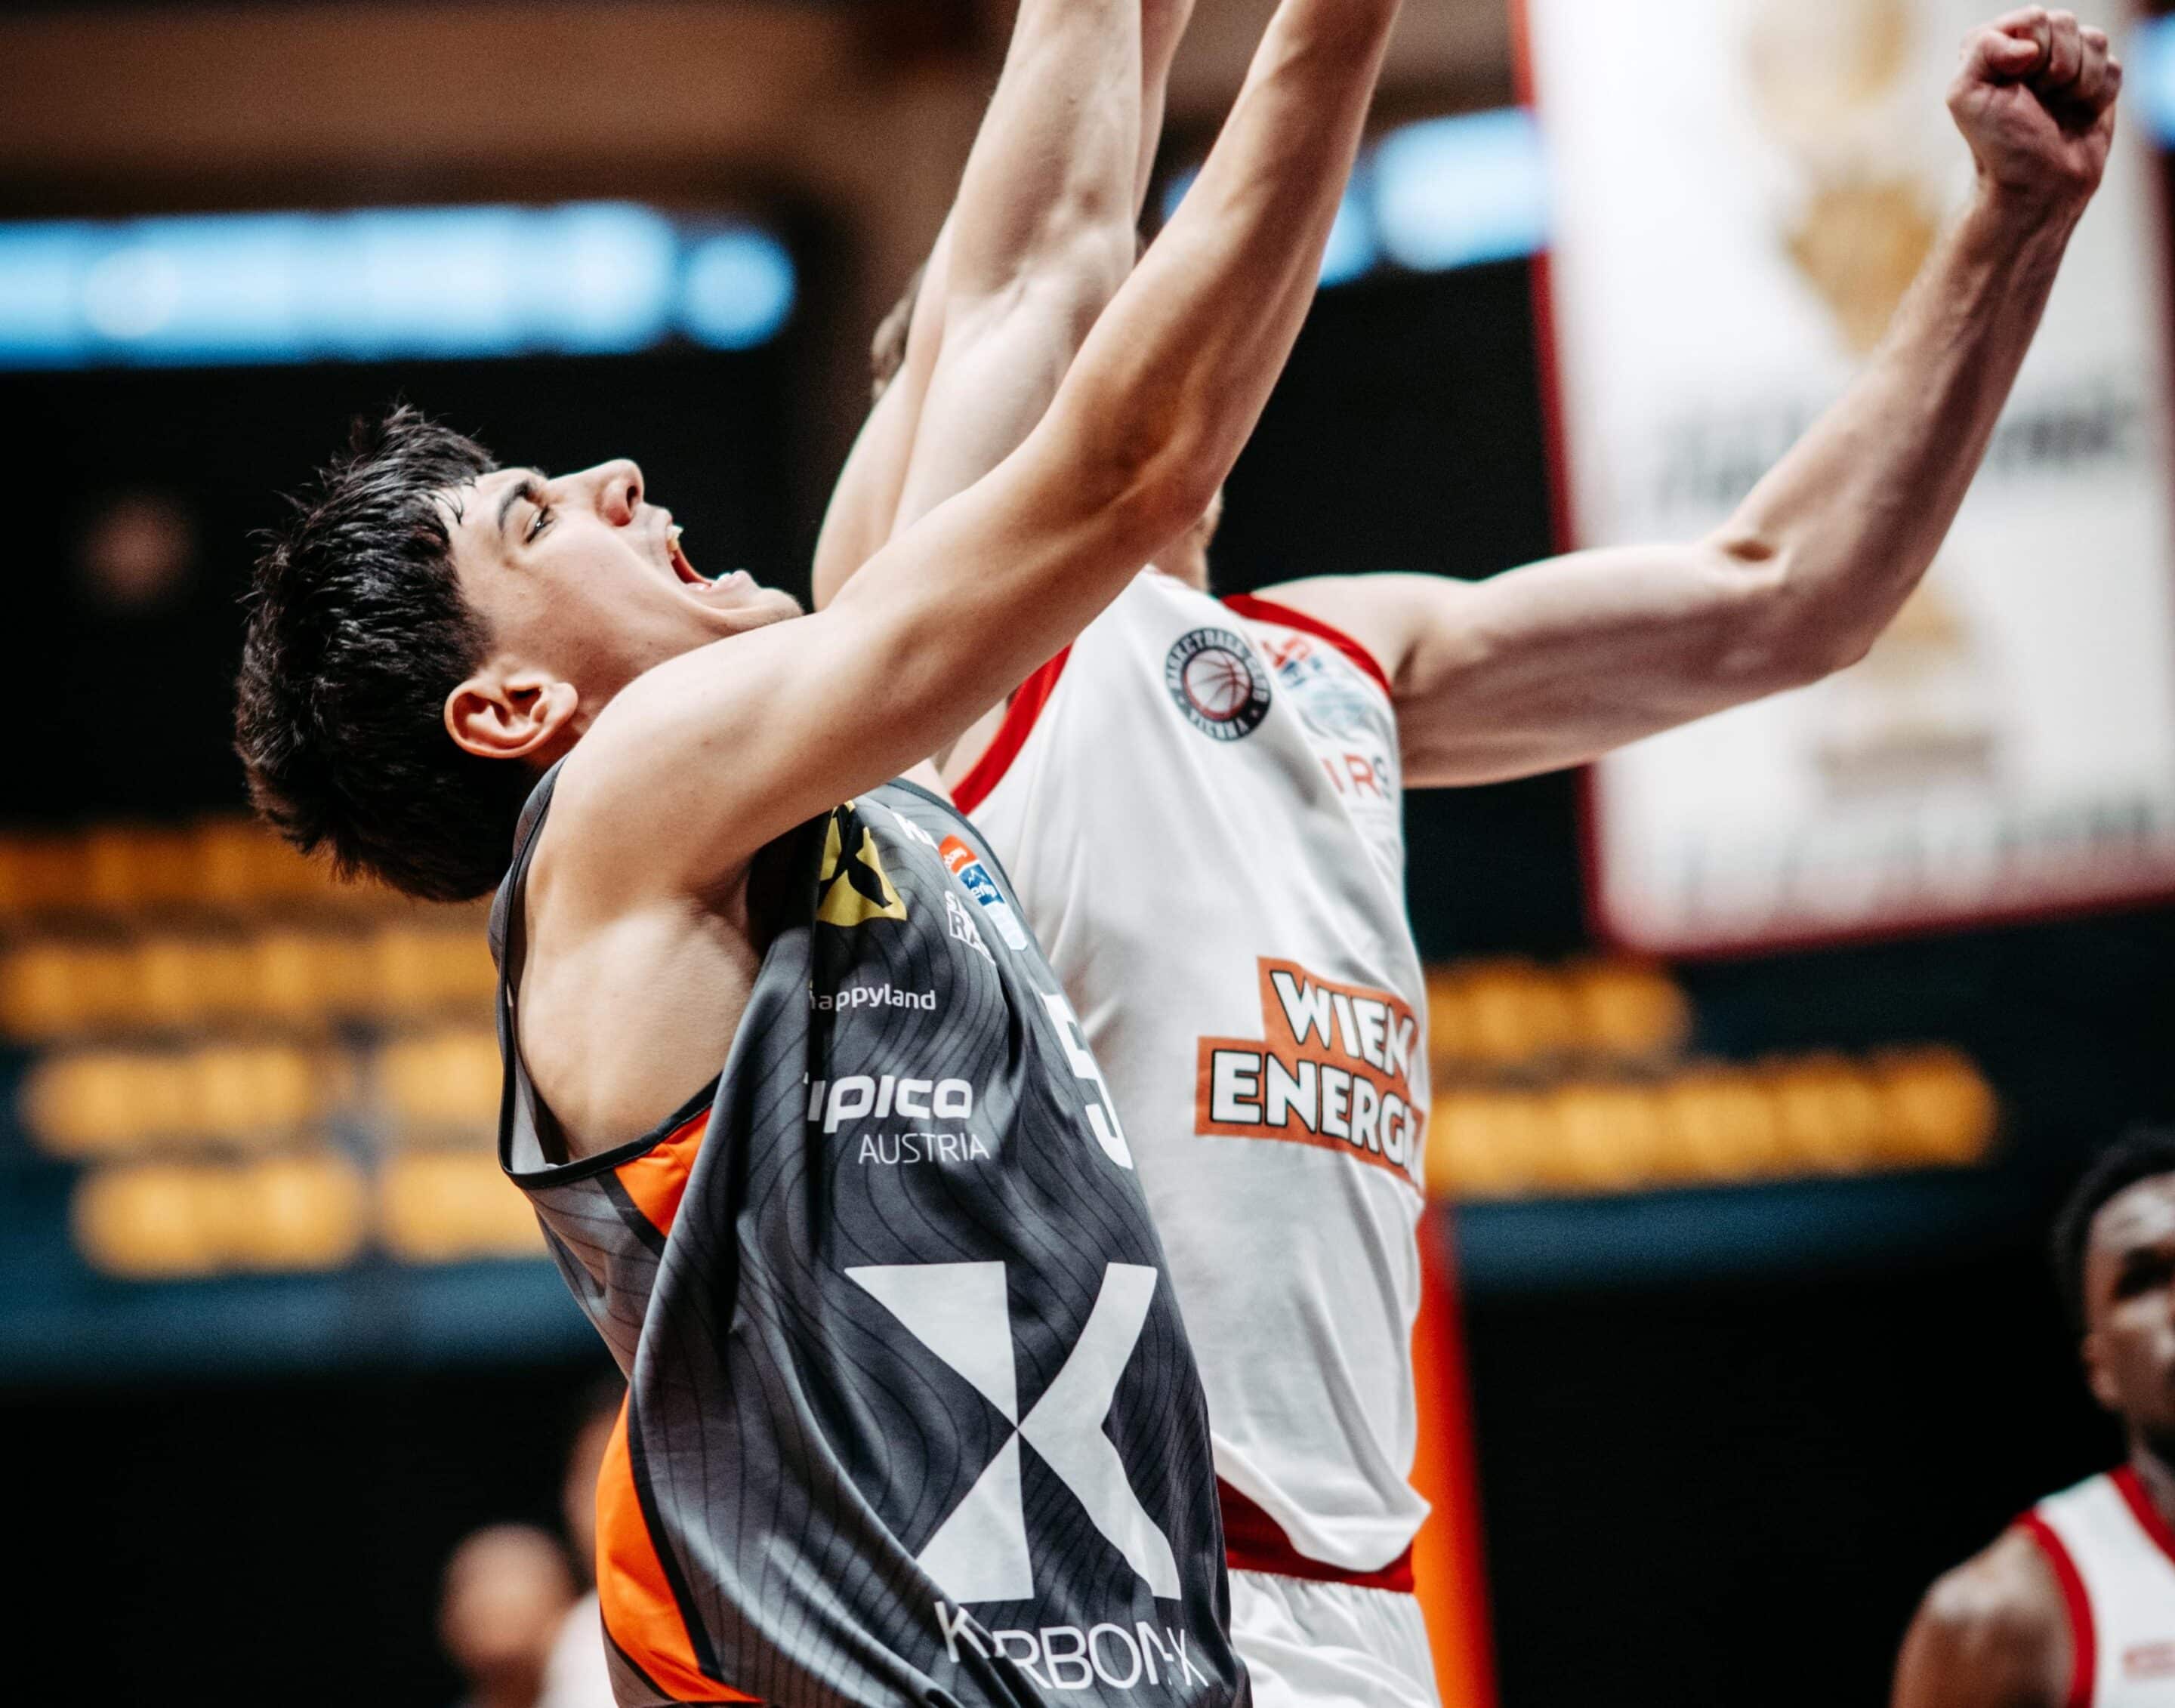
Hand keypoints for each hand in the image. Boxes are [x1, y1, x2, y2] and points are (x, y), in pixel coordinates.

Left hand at [1948, 8, 2121, 216]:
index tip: (2016, 81)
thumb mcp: (1966, 95)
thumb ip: (1981, 48)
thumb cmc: (1999, 145)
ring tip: (2056, 108)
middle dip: (2055, 65)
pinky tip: (2079, 114)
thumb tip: (2028, 43)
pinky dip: (2098, 94)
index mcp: (1994, 47)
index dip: (2031, 49)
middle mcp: (2029, 51)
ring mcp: (2065, 65)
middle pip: (2065, 22)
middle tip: (2038, 99)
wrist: (2038, 187)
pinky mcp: (2095, 82)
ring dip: (2077, 81)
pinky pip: (2113, 66)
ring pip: (2094, 40)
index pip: (2031, 18)